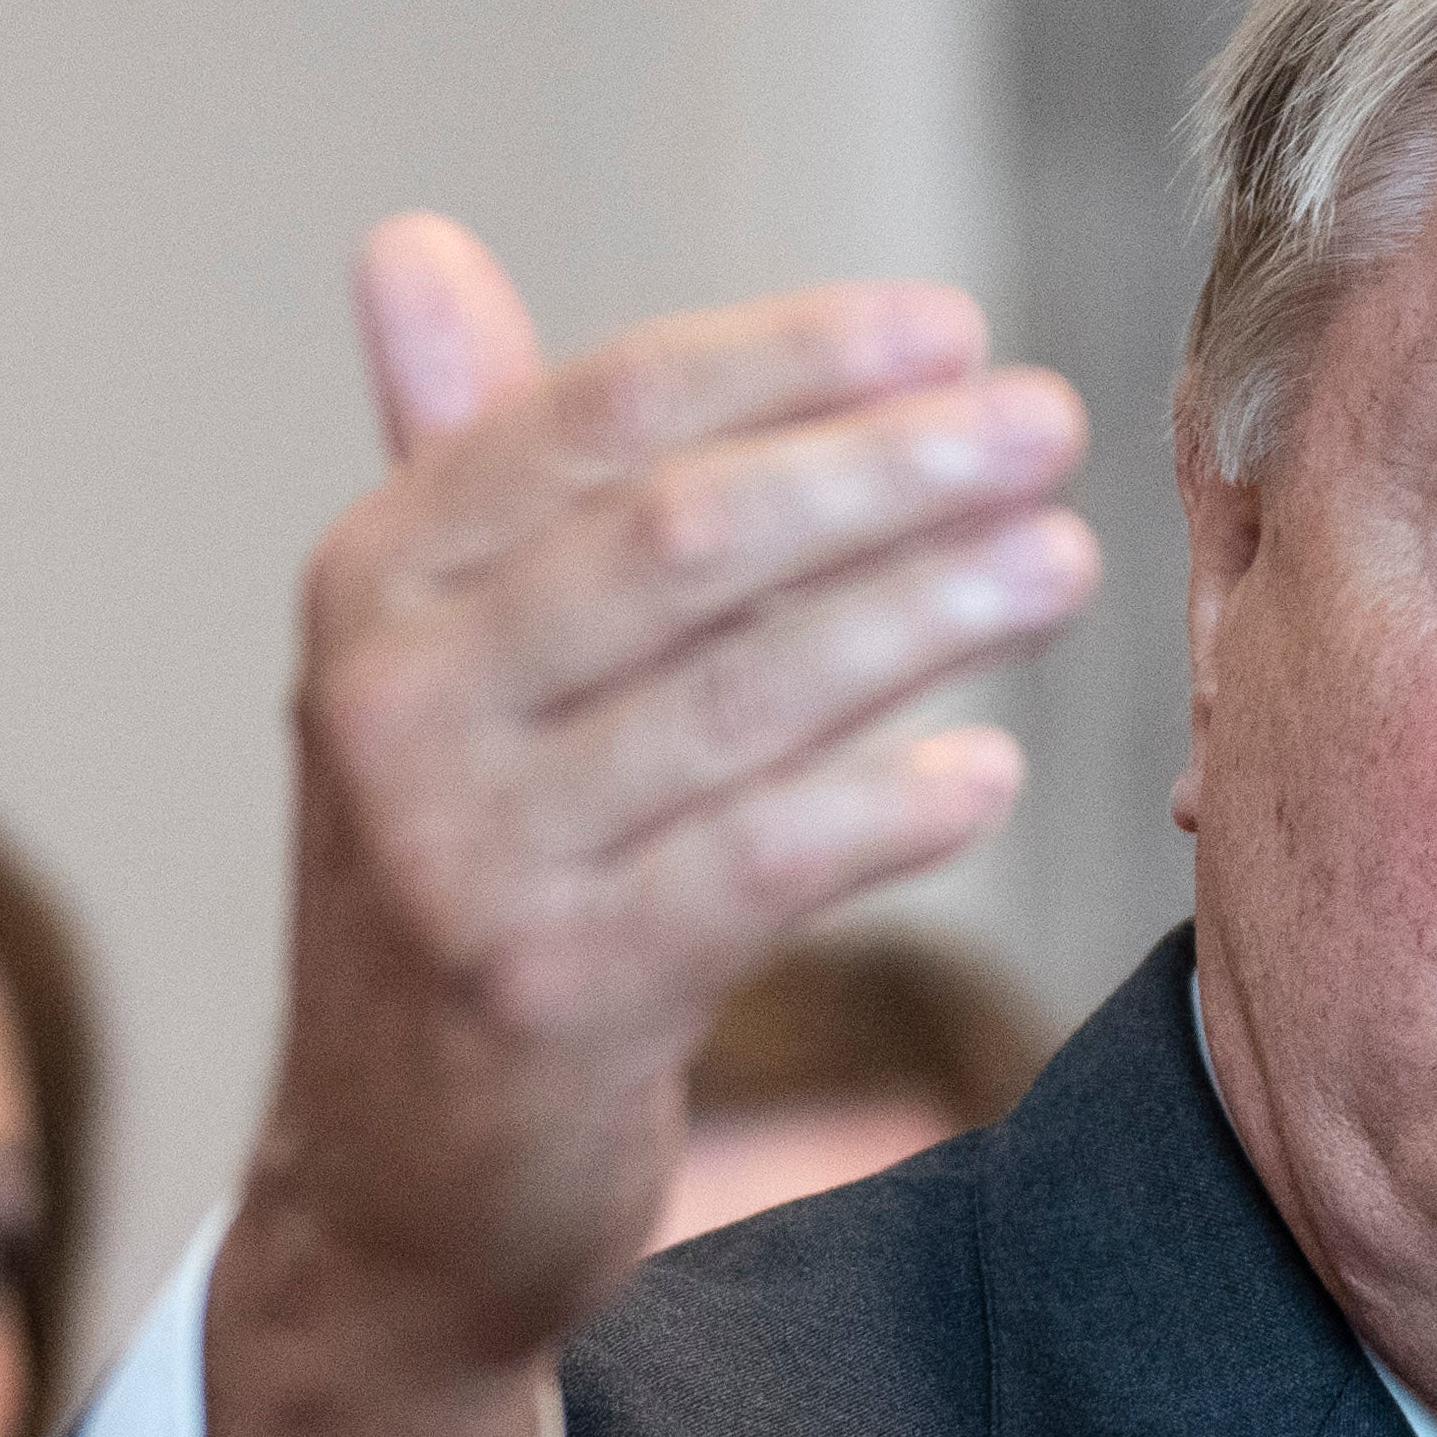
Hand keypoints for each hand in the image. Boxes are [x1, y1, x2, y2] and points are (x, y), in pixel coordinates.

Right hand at [210, 215, 1095, 1436]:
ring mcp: (467, 857)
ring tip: (1064, 570)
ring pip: (747, 695)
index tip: (950, 332)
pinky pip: (765, 865)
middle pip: (689, 538)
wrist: (394, 1193)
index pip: (600, 416)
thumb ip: (451, 462)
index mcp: (373, 588)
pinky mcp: (557, 995)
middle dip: (891, 471)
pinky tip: (992, 776)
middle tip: (1051, 430)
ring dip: (929, 616)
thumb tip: (408, 244)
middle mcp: (395, 707)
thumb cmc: (458, 884)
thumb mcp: (423, 671)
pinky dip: (891, 811)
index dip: (790, 360)